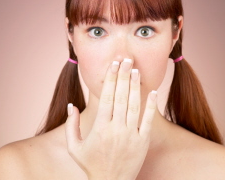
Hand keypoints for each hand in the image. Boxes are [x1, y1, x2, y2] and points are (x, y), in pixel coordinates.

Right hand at [65, 59, 156, 179]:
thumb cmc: (91, 164)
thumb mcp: (74, 147)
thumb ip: (71, 125)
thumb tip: (71, 105)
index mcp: (100, 128)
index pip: (106, 97)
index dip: (110, 79)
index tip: (113, 65)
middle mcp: (116, 129)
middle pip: (121, 97)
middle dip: (124, 76)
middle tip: (126, 60)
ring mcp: (131, 135)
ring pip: (134, 105)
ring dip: (135, 86)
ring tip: (136, 70)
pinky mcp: (143, 141)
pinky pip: (149, 120)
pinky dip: (151, 106)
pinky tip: (153, 92)